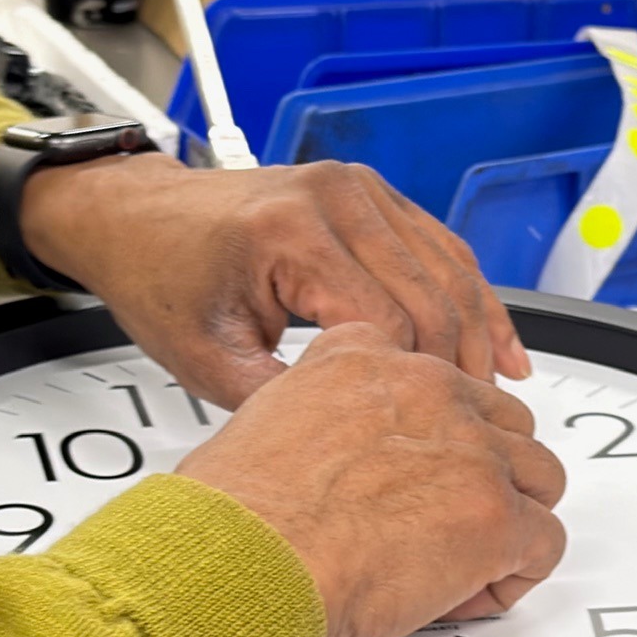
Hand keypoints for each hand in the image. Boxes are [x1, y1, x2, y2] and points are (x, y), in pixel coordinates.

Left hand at [21, 151, 529, 406]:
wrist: (138, 221)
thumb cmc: (162, 277)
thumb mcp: (207, 358)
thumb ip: (280, 401)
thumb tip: (346, 447)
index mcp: (290, 232)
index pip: (385, 323)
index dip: (411, 388)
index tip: (423, 438)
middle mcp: (334, 198)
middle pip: (431, 296)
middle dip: (456, 368)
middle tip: (473, 431)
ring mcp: (358, 189)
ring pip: (450, 268)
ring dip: (480, 333)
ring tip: (497, 397)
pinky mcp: (370, 195)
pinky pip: (439, 247)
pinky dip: (473, 296)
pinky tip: (497, 341)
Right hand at [175, 325, 567, 636]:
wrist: (242, 560)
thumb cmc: (237, 516)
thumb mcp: (263, 420)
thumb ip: (315, 418)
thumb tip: (322, 460)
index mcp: (364, 358)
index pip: (436, 376)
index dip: (433, 432)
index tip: (417, 467)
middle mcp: (425, 390)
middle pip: (501, 420)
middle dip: (482, 473)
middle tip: (442, 519)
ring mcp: (469, 450)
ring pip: (538, 476)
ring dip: (507, 520)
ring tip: (459, 560)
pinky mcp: (494, 515)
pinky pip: (544, 543)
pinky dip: (513, 577)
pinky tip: (464, 591)